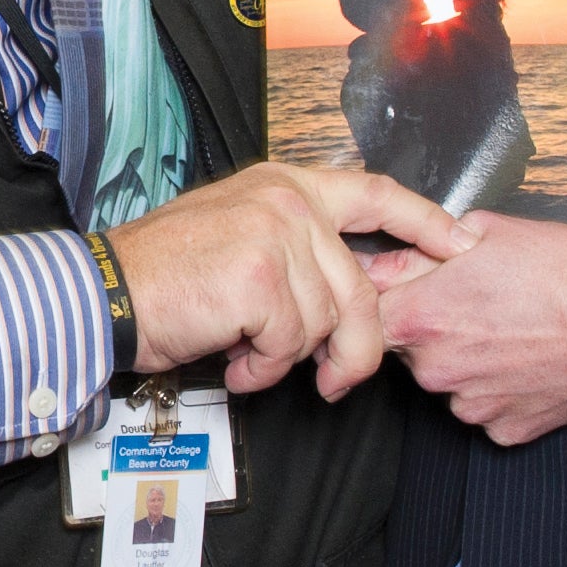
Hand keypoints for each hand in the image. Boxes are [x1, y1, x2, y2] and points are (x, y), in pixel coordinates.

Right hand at [108, 163, 475, 400]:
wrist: (105, 292)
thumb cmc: (166, 276)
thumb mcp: (242, 238)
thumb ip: (301, 252)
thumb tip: (355, 299)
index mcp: (287, 184)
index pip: (376, 192)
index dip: (426, 220)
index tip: (461, 243)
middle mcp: (287, 201)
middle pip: (361, 288)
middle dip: (356, 348)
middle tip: (336, 381)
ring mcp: (275, 234)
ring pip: (327, 322)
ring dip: (288, 358)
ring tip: (244, 352)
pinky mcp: (260, 278)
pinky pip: (291, 344)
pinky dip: (262, 368)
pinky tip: (232, 358)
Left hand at [372, 213, 566, 445]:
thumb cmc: (566, 273)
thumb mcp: (488, 232)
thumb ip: (426, 246)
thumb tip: (396, 258)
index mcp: (423, 316)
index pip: (367, 318)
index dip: (384, 304)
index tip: (402, 296)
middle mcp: (438, 369)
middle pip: (411, 352)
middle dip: (434, 330)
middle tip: (478, 305)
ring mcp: (471, 405)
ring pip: (450, 383)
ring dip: (468, 362)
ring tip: (512, 331)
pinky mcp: (504, 430)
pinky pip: (487, 409)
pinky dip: (501, 390)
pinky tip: (529, 361)